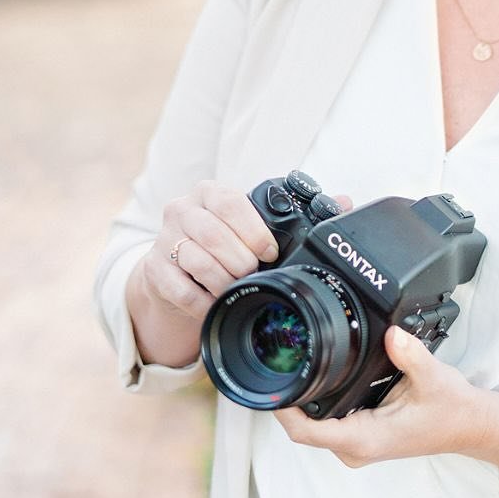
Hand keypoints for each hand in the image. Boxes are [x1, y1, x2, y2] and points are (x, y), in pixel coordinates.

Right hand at [127, 185, 353, 367]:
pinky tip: (216, 304)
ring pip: (196, 260)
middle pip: (213, 234)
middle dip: (240, 260)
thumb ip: (294, 214)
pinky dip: (202, 301)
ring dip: (222, 280)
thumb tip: (345, 201)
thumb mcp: (253, 225)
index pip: (231, 203)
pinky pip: (180, 289)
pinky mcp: (153, 271)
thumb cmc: (225, 243)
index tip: (270, 252)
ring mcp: (164, 240)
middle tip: (254, 274)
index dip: (253, 230)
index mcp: (211, 193)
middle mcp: (183, 210)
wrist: (175, 271)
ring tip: (237, 287)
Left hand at [273, 327, 498, 482]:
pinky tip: (321, 375)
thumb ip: (410, 354)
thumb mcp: (433, 377)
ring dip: (303, 399)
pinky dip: (320, 400)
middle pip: (304, 429)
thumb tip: (391, 332)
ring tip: (297, 361)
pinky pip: (329, 421)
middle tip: (281, 358)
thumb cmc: (452, 409)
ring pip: (315, 425)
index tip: (272, 385)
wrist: (469, 425)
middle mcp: (357, 446)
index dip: (284, 411)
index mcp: (366, 438)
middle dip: (289, 397)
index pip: (308, 433)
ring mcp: (358, 442)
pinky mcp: (363, 433)